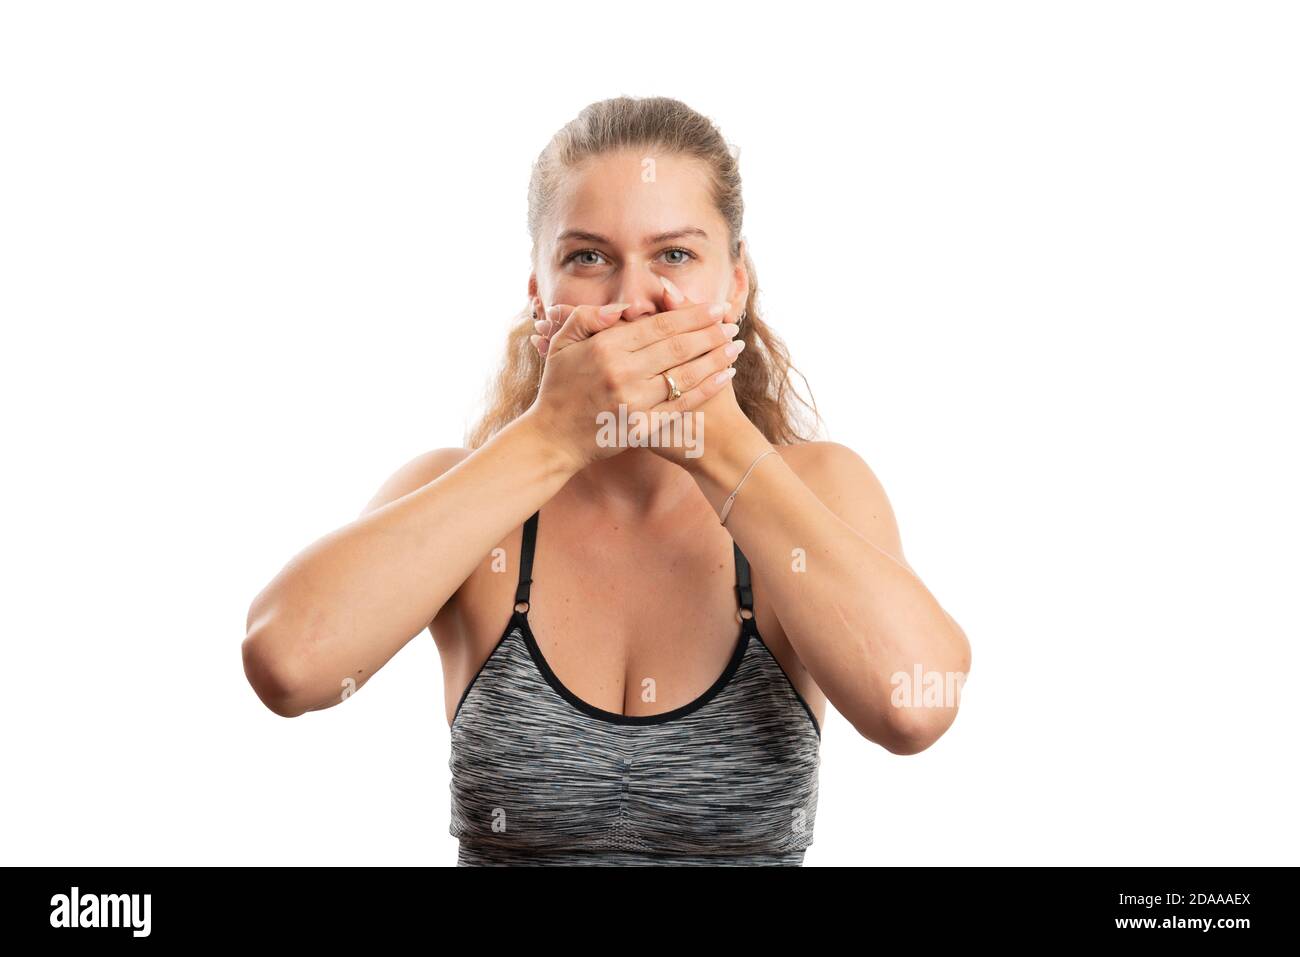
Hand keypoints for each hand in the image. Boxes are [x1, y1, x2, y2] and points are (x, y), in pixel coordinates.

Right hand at [526, 297, 741, 469]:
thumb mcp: (562, 345)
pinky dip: (706, 389)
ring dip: (715, 359)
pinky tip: (724, 376)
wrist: (552, 439)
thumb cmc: (558, 388)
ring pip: (685, 375)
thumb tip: (623, 306)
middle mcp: (622, 373)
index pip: (659, 325)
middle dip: (710, 333)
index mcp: (605, 347)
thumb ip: (588, 318)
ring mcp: (633, 402)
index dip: (692, 315)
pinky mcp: (642, 428)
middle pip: (678, 347)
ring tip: (735, 346)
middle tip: (732, 324)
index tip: (715, 308)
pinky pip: (682, 405)